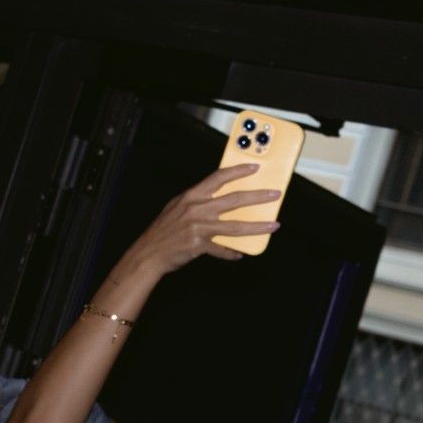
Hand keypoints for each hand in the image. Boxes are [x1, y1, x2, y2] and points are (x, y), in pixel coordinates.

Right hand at [104, 166, 279, 299]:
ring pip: (235, 226)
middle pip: (235, 200)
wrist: (148, 254)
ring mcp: (199, 227)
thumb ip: (197, 203)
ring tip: (272, 225)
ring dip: (257, 226)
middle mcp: (197, 209)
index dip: (238, 171)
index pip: (219, 178)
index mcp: (192, 196)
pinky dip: (231, 252)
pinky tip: (239, 253)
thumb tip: (219, 202)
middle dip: (258, 196)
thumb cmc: (162, 232)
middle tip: (274, 195)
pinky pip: (222, 249)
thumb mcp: (176, 208)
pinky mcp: (199, 245)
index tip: (254, 168)